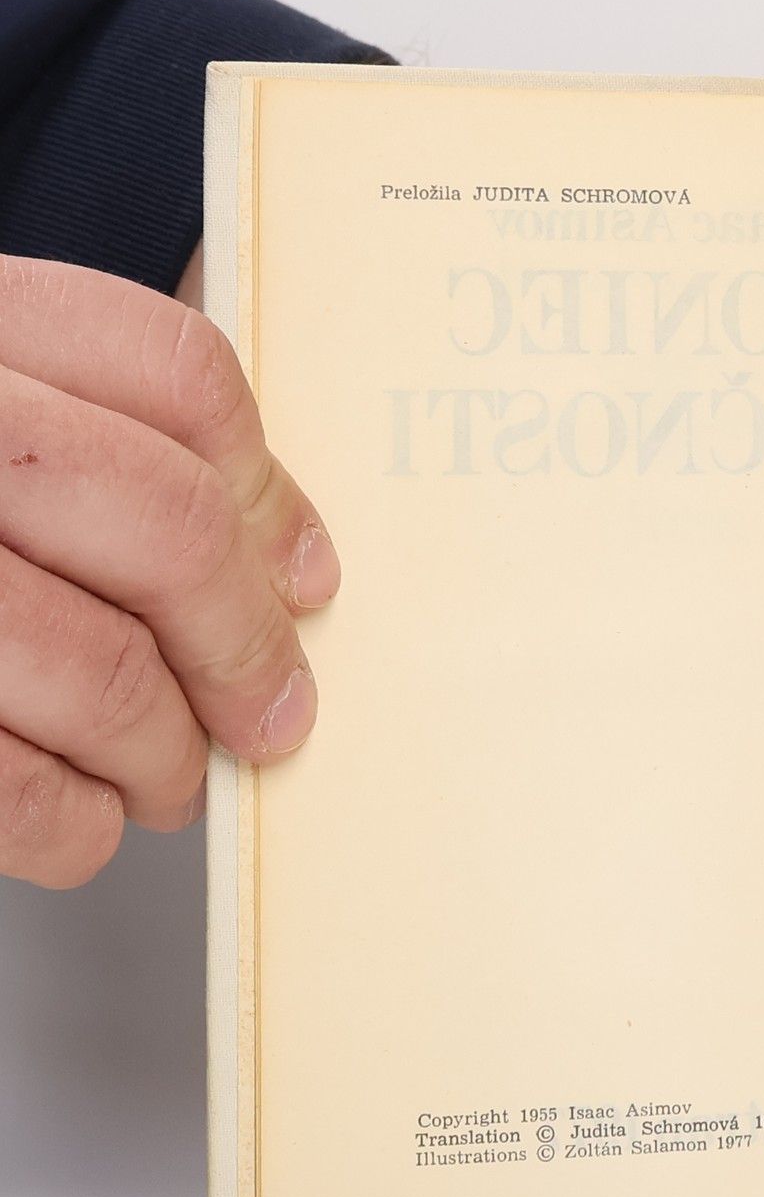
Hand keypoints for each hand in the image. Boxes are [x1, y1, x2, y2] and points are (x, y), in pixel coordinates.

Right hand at [0, 254, 336, 885]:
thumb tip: (272, 554)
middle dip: (244, 646)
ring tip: (166, 776)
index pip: (172, 373)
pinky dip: (72, 823)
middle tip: (272, 712)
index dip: (266, 490)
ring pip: (101, 668)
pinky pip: (12, 788)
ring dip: (166, 754)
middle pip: (165, 525)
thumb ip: (78, 433)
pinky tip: (75, 814)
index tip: (303, 575)